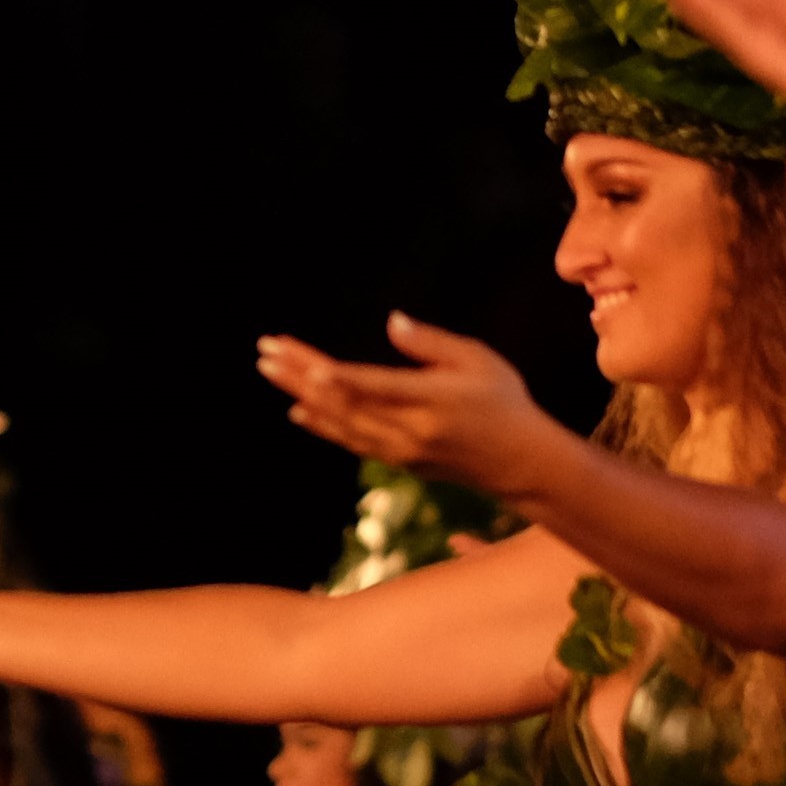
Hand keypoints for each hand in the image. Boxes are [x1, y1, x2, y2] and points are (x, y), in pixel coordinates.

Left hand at [257, 320, 565, 488]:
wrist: (519, 462)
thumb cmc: (502, 400)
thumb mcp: (478, 359)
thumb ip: (431, 343)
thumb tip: (391, 323)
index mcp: (433, 402)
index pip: (375, 388)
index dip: (337, 379)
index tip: (304, 364)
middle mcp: (411, 432)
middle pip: (345, 402)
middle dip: (300, 375)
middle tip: (265, 352)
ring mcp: (401, 451)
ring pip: (341, 423)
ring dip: (302, 395)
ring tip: (270, 370)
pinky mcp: (398, 462)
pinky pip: (351, 441)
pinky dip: (322, 424)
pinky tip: (298, 408)